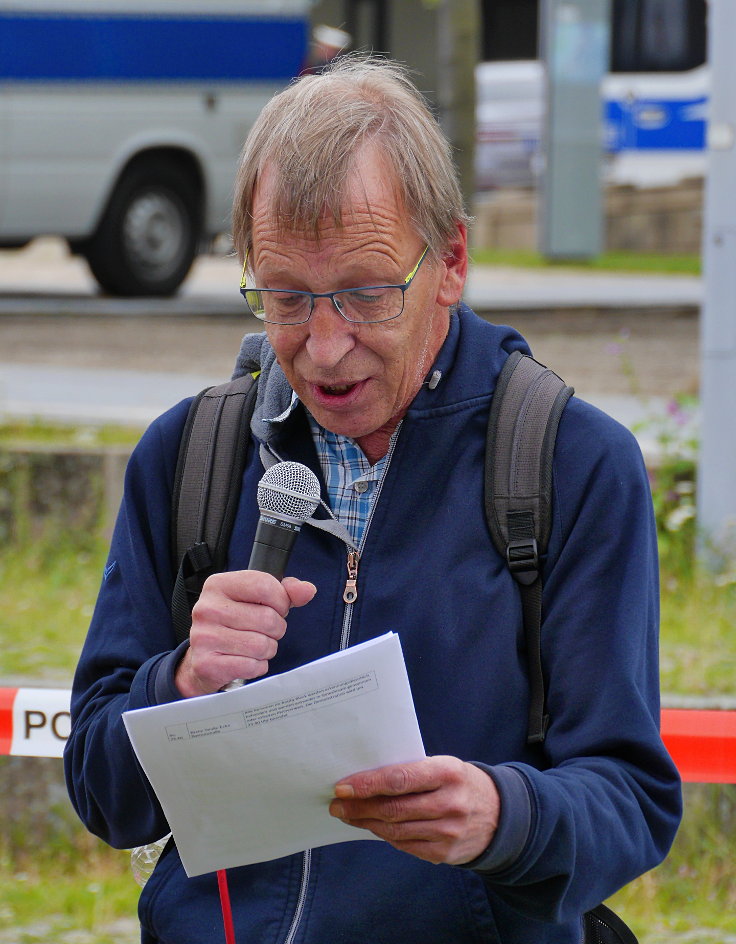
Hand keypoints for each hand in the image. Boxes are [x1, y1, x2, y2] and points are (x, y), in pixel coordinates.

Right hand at [175, 571, 315, 696]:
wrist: (203, 658)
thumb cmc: (234, 625)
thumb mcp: (256, 600)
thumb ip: (286, 592)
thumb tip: (307, 590)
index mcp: (218, 585)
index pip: (265, 586)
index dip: (281, 601)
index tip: (276, 608)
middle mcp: (207, 608)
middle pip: (268, 618)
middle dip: (276, 629)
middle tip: (264, 631)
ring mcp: (204, 637)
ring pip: (262, 645)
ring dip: (267, 649)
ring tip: (254, 646)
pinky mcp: (207, 664)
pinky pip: (252, 666)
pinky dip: (257, 666)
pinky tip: (245, 660)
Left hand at [329, 756, 499, 864]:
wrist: (499, 814)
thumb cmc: (459, 783)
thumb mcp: (443, 767)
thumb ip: (411, 772)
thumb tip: (365, 781)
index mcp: (448, 772)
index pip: (400, 779)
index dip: (368, 784)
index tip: (342, 786)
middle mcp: (450, 803)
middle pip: (393, 808)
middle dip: (359, 807)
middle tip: (337, 804)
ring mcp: (448, 831)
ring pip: (395, 829)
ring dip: (366, 823)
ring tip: (347, 816)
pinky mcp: (445, 853)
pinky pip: (404, 845)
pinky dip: (384, 835)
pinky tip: (372, 826)